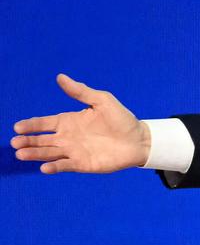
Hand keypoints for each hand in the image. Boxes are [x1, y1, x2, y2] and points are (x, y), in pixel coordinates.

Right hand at [10, 74, 151, 173]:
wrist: (139, 140)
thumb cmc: (122, 119)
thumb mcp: (102, 100)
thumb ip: (80, 92)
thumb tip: (60, 77)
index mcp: (69, 121)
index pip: (44, 123)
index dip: (31, 125)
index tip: (18, 126)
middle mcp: (68, 137)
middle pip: (42, 139)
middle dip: (28, 140)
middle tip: (15, 142)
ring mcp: (73, 151)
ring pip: (49, 153)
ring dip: (35, 154)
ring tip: (21, 153)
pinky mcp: (82, 164)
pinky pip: (64, 166)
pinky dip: (54, 167)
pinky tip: (44, 167)